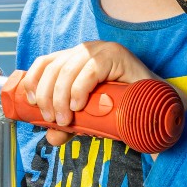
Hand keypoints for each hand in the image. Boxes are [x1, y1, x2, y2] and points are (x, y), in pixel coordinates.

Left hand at [20, 41, 168, 147]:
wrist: (155, 106)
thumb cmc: (121, 107)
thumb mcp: (89, 117)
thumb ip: (69, 124)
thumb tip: (50, 137)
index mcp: (75, 59)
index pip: (46, 61)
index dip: (33, 80)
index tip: (31, 103)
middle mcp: (86, 50)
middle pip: (54, 67)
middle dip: (46, 96)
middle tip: (53, 120)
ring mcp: (101, 50)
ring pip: (68, 69)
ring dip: (60, 97)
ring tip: (65, 120)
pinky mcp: (116, 55)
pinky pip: (90, 70)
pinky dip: (79, 89)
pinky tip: (79, 106)